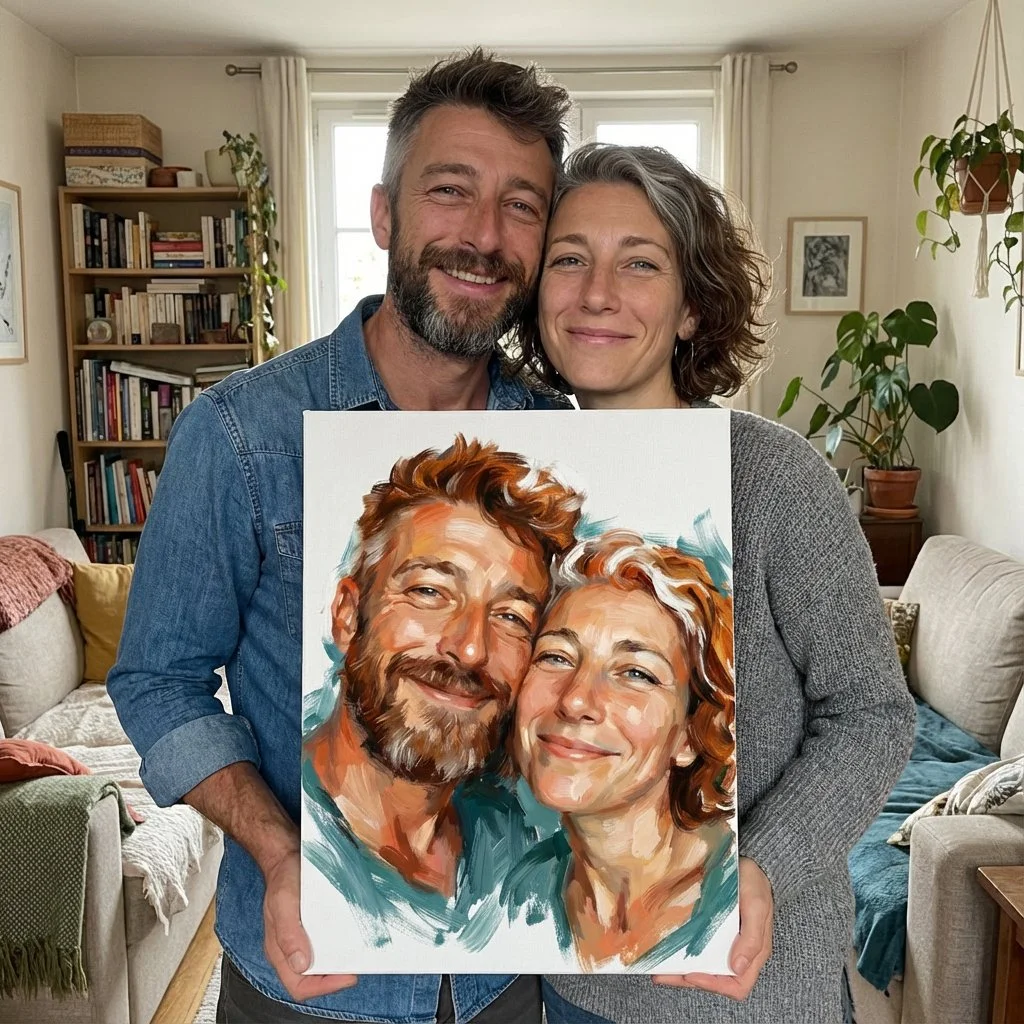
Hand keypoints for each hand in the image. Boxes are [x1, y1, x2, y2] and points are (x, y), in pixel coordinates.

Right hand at [263, 848, 357, 1000]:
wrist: (288, 858)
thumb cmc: (283, 880)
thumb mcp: (283, 903)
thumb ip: (289, 934)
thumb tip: (301, 964)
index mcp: (280, 952)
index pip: (299, 986)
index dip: (323, 987)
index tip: (347, 976)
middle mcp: (291, 950)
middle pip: (313, 979)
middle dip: (336, 977)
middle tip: (358, 964)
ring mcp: (303, 940)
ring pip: (322, 963)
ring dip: (340, 962)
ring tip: (359, 952)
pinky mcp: (314, 928)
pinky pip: (326, 944)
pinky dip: (340, 946)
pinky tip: (353, 937)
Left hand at [653, 857, 772, 1000]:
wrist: (752, 863)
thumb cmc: (757, 885)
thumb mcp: (757, 907)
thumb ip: (752, 938)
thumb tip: (737, 968)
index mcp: (753, 953)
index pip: (737, 985)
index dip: (715, 985)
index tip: (692, 974)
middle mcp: (738, 953)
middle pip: (715, 979)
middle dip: (688, 980)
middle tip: (662, 975)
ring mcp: (724, 943)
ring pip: (703, 967)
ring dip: (681, 971)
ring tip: (657, 969)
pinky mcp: (713, 931)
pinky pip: (698, 948)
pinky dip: (683, 953)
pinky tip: (667, 949)